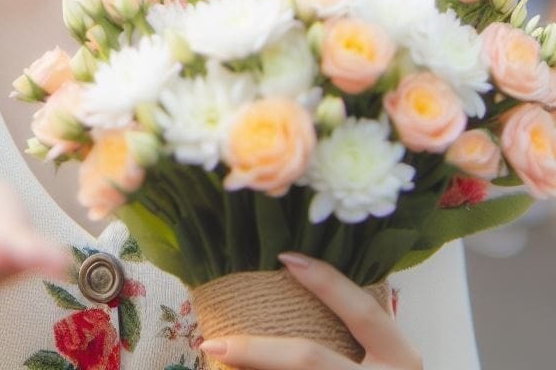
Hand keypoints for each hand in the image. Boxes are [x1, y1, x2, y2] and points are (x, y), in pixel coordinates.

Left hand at [200, 254, 421, 368]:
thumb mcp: (386, 358)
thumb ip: (353, 331)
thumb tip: (290, 276)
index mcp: (402, 360)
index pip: (365, 313)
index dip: (328, 283)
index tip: (285, 257)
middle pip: (311, 360)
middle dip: (257, 352)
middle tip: (214, 344)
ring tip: (217, 360)